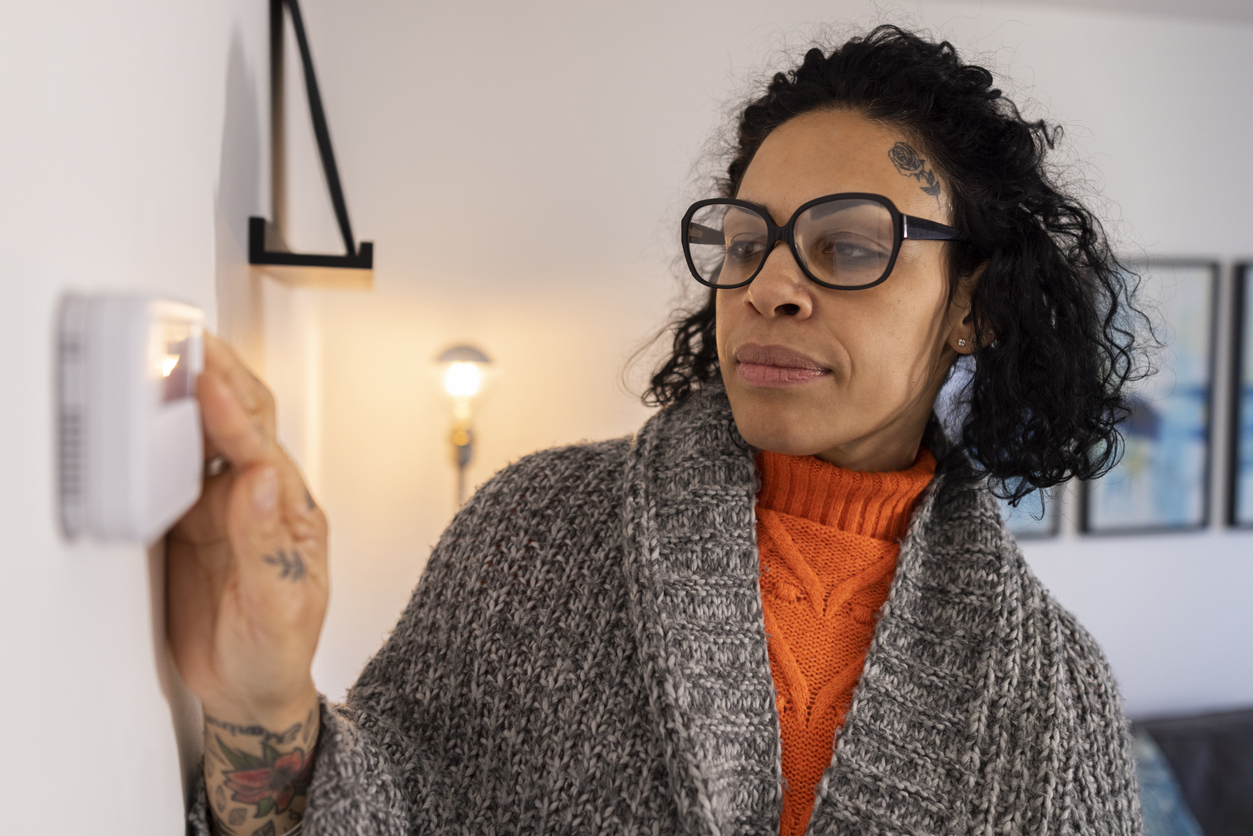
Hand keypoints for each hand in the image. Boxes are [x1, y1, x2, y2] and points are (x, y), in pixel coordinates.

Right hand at [167, 335, 327, 723]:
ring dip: (193, 396)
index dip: (232, 415)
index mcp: (293, 514)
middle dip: (222, 378)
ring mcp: (224, 510)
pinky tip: (150, 413)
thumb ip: (267, 544)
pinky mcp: (191, 524)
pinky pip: (176, 470)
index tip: (209, 379)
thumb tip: (261, 481)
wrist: (252, 690)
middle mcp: (262, 501)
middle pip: (244, 424)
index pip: (260, 452)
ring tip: (171, 357)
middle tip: (193, 338)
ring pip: (209, 438)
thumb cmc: (278, 651)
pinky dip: (163, 437)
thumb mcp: (279, 606)